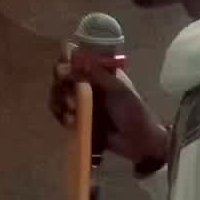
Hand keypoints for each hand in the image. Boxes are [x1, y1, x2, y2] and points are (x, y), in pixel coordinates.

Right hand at [50, 52, 171, 169]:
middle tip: (70, 99)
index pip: (76, 62)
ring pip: (59, 97)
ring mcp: (83, 104)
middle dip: (61, 87)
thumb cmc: (134, 111)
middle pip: (63, 79)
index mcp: (100, 74)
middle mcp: (88, 86)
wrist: (140, 141)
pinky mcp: (80, 121)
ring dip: (60, 103)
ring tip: (72, 112)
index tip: (63, 72)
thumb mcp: (119, 89)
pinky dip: (62, 117)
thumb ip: (97, 74)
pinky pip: (63, 115)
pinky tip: (71, 122)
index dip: (65, 65)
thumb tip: (75, 58)